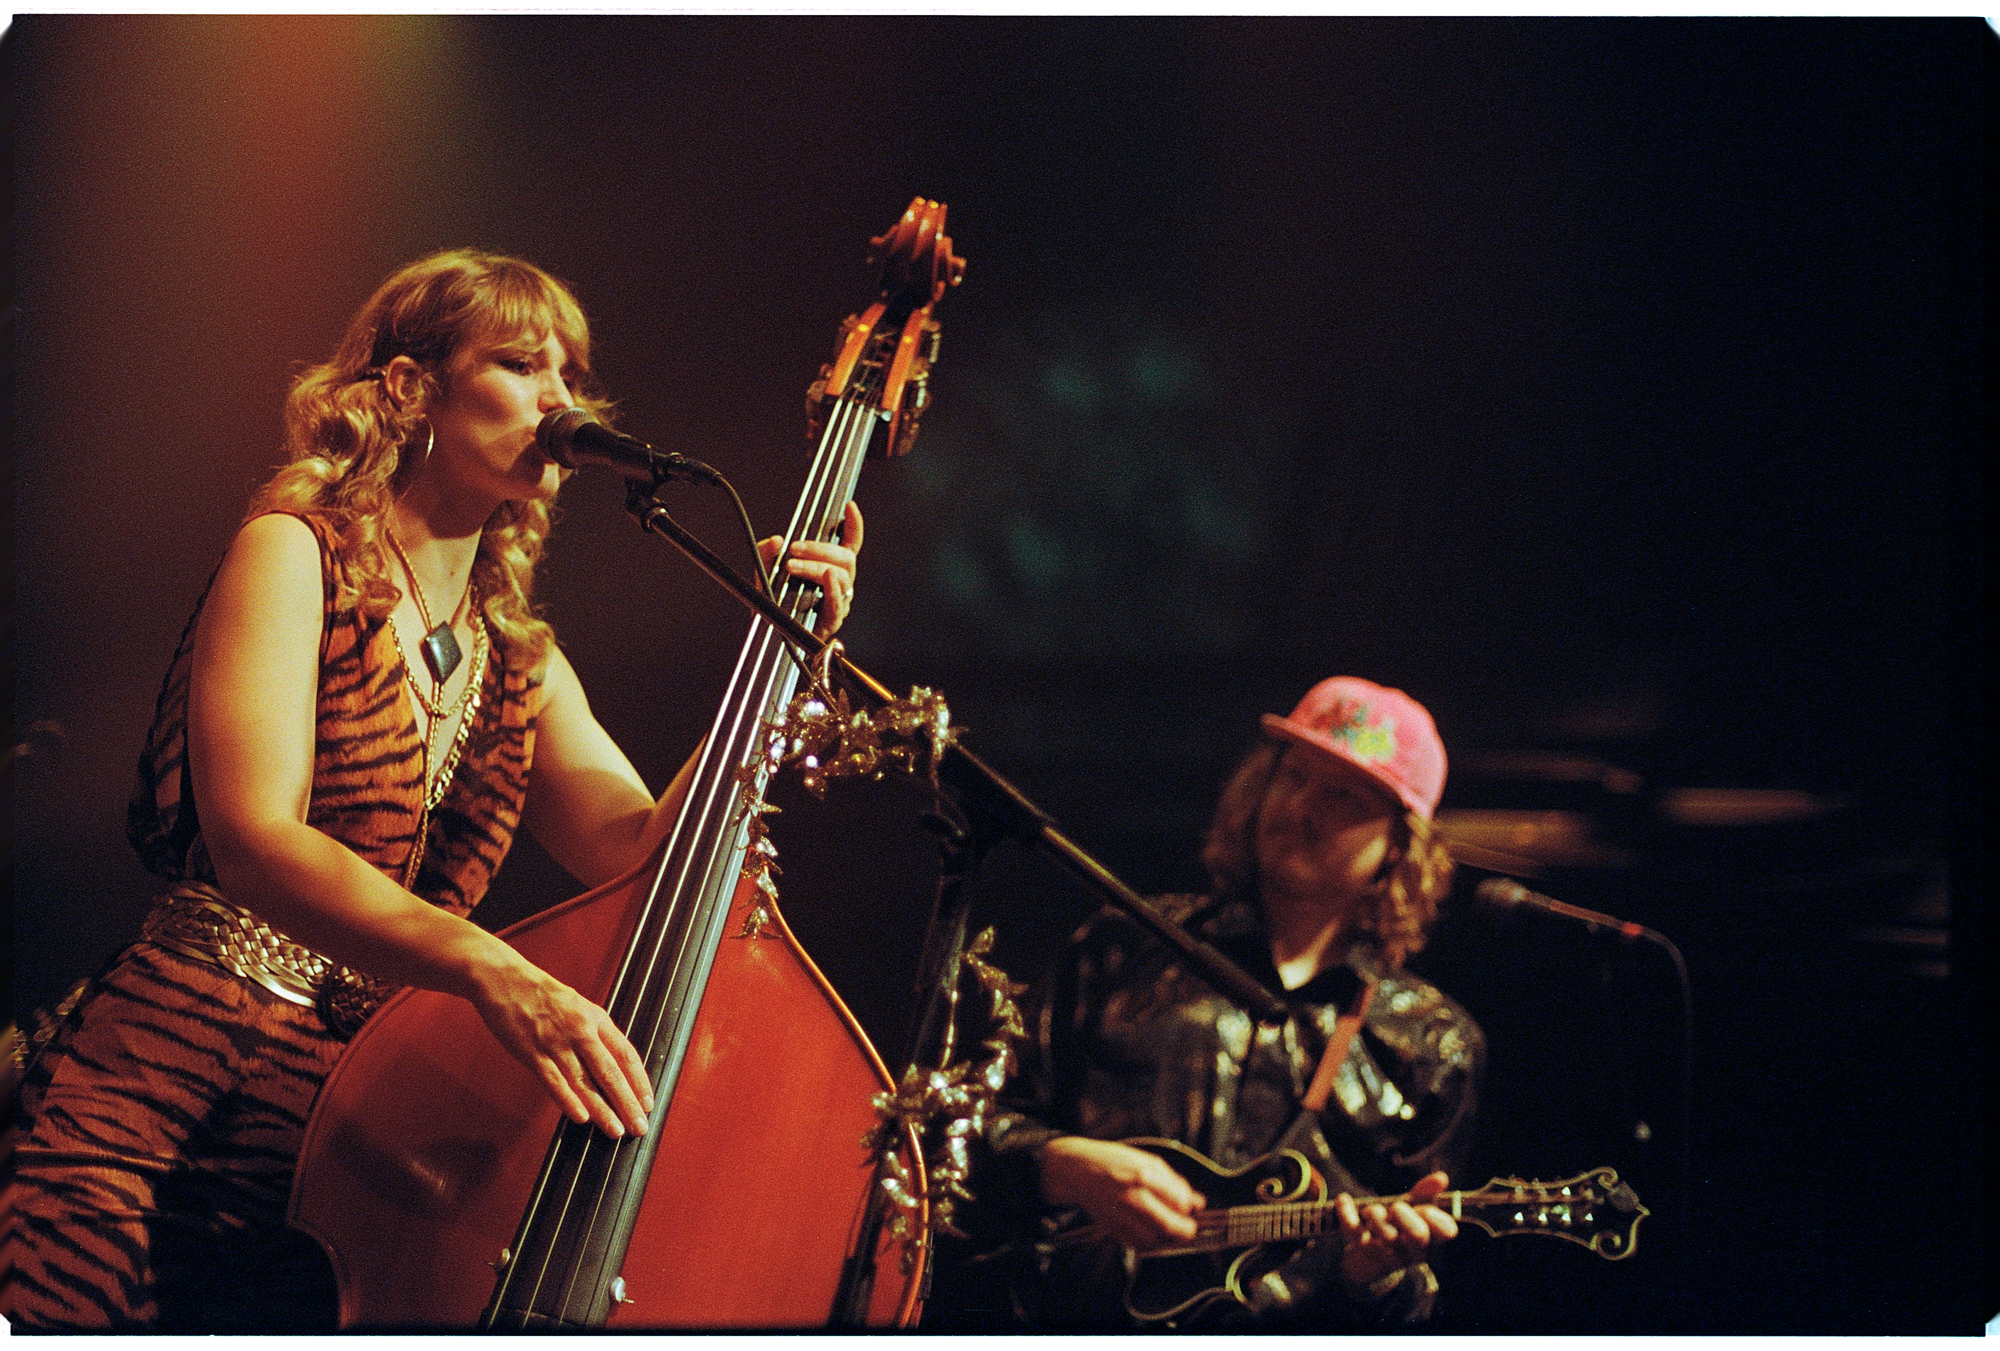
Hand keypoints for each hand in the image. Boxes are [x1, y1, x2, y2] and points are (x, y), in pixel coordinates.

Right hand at [469, 953, 654, 1138]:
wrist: (503, 979)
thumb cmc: (541, 994)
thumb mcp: (578, 1006)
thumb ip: (595, 1032)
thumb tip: (612, 1062)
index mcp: (595, 1019)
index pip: (626, 1054)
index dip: (639, 1081)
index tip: (647, 1103)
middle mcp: (580, 1031)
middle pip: (610, 1072)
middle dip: (627, 1103)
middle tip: (639, 1126)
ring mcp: (556, 1043)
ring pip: (584, 1082)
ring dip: (602, 1110)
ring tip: (615, 1130)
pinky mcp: (532, 1053)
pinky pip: (554, 1081)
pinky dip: (568, 1101)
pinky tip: (581, 1118)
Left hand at [758, 501, 862, 638]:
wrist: (767, 639)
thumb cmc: (773, 606)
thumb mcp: (764, 573)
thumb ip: (765, 554)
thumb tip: (776, 540)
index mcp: (830, 568)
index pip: (850, 545)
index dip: (854, 526)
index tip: (849, 507)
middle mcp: (839, 584)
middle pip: (846, 558)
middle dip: (820, 548)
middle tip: (795, 548)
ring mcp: (838, 602)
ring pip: (841, 576)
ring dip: (816, 566)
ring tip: (791, 567)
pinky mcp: (832, 621)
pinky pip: (838, 604)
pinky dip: (833, 590)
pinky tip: (826, 578)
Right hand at [1037, 1136, 1205, 1251]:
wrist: (1079, 1171)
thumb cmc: (1114, 1161)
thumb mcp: (1148, 1161)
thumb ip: (1175, 1182)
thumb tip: (1198, 1202)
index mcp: (1143, 1176)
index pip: (1179, 1201)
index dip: (1189, 1207)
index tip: (1191, 1206)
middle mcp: (1132, 1198)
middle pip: (1169, 1227)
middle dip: (1185, 1231)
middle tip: (1189, 1227)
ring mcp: (1121, 1216)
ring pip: (1156, 1241)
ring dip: (1169, 1239)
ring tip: (1172, 1230)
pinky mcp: (1114, 1229)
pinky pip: (1140, 1245)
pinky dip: (1152, 1243)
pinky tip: (1154, 1233)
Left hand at [1335, 1170, 1457, 1289]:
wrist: (1369, 1262)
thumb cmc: (1397, 1229)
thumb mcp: (1411, 1211)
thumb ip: (1424, 1194)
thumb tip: (1442, 1177)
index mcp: (1430, 1236)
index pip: (1445, 1231)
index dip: (1438, 1219)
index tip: (1425, 1209)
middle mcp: (1412, 1247)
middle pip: (1418, 1236)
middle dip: (1408, 1218)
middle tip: (1396, 1207)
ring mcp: (1388, 1251)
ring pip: (1387, 1237)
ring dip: (1378, 1217)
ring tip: (1372, 1209)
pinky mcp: (1363, 1249)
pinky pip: (1354, 1234)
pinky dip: (1347, 1213)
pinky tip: (1344, 1199)